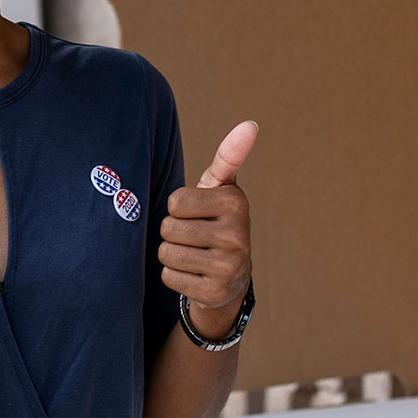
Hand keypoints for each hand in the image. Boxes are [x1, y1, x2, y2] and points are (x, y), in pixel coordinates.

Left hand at [159, 121, 256, 334]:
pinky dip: (175, 276)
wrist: (232, 276)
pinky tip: (194, 274)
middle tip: (194, 237)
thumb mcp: (221, 188)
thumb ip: (228, 156)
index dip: (178, 208)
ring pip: (166, 253)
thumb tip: (250, 124)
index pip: (174, 202)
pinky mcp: (215, 292)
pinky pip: (170, 277)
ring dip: (171, 254)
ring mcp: (228, 267)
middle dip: (173, 232)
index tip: (197, 214)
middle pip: (168, 228)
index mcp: (236, 203)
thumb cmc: (217, 220)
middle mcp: (238, 235)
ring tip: (193, 254)